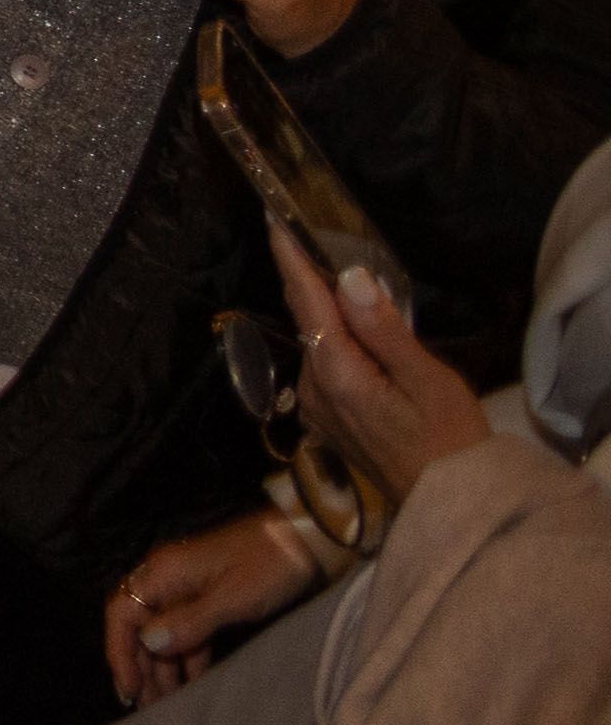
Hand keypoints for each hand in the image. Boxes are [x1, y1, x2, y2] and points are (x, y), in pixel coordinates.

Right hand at [109, 510, 321, 702]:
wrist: (304, 540)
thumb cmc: (268, 567)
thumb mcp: (232, 598)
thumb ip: (189, 622)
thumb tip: (148, 644)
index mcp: (163, 574)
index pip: (122, 614)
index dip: (120, 653)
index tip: (129, 690)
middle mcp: (166, 580)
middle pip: (138, 627)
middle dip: (139, 667)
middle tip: (145, 708)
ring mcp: (187, 589)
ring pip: (163, 633)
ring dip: (161, 666)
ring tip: (165, 704)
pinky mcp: (209, 597)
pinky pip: (187, 632)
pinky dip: (186, 657)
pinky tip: (191, 684)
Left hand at [275, 223, 493, 504]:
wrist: (450, 505)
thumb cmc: (451, 440)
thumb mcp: (427, 380)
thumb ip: (384, 329)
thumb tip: (348, 279)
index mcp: (336, 373)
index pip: (306, 302)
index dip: (289, 257)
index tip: (272, 218)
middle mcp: (314, 387)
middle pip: (306, 319)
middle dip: (305, 277)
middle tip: (304, 231)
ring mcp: (317, 406)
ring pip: (315, 342)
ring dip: (323, 310)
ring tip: (334, 271)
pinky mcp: (328, 419)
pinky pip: (324, 365)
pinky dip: (333, 340)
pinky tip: (352, 328)